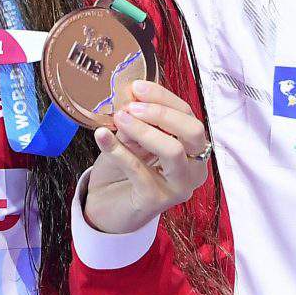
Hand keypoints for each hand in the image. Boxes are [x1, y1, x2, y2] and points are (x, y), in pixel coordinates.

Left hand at [80, 79, 211, 234]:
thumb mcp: (132, 139)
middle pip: (192, 131)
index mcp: (193, 149)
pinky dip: (119, 150)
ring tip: (120, 118)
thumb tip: (131, 98)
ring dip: (144, 130)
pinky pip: (139, 170)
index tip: (138, 86)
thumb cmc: (126, 170)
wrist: (108, 207)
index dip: (164, 98)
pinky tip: (102, 137)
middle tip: (132, 106)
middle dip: (162, 113)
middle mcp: (194, 168)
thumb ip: (137, 121)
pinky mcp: (157, 201)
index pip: (187, 115)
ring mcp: (179, 186)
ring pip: (172, 151)